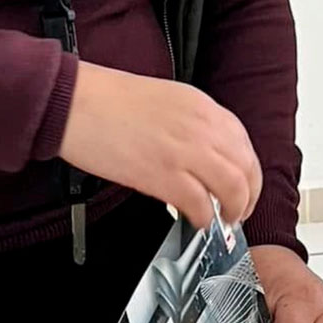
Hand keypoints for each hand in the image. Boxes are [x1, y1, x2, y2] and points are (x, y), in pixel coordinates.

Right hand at [60, 62, 262, 226]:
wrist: (73, 102)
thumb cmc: (106, 101)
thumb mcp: (166, 100)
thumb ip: (192, 125)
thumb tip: (206, 155)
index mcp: (202, 106)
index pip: (243, 144)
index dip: (248, 172)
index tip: (243, 186)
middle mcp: (201, 127)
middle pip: (246, 169)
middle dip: (248, 197)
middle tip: (238, 211)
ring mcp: (185, 151)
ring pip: (233, 189)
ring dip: (233, 210)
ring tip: (223, 221)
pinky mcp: (164, 175)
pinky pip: (201, 204)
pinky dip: (205, 218)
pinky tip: (198, 221)